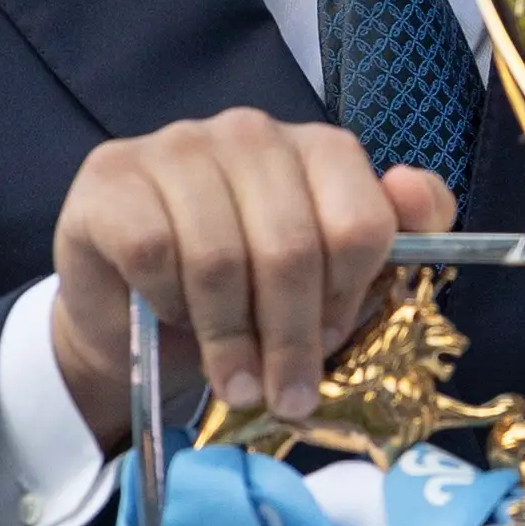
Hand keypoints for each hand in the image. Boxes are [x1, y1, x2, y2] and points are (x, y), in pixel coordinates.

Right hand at [48, 109, 454, 454]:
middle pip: (291, 247)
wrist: (136, 318)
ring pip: (220, 256)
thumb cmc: (245, 298)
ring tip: (235, 380)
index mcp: (319, 150)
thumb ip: (397, 236)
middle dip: (291, 338)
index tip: (332, 343)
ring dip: (229, 338)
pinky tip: (169, 314)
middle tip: (284, 393)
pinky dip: (167, 300)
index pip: (360, 224)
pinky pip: (153, 251)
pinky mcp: (112, 176)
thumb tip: (412, 193)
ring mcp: (178, 146)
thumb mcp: (331, 282)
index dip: (347, 300)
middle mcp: (251, 133)